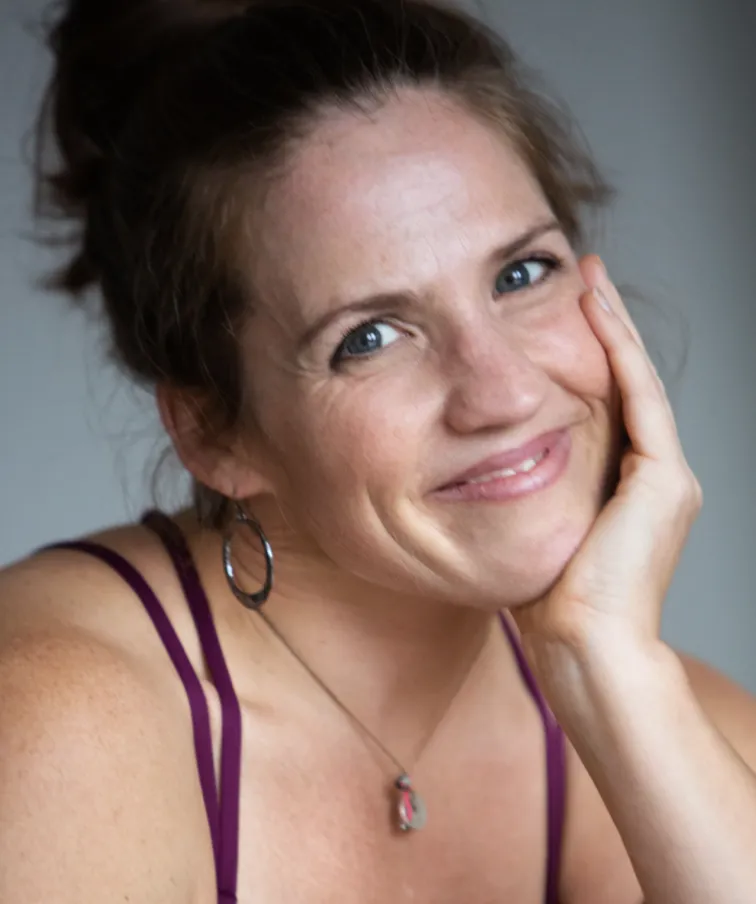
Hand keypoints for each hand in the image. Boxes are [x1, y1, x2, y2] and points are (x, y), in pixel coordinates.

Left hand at [512, 256, 701, 660]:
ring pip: (635, 381)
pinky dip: (617, 351)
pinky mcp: (665, 479)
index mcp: (622, 490)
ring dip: (610, 327)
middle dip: (600, 330)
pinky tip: (594, 310)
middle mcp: (652, 477)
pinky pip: (639, 397)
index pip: (603, 407)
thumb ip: (523, 494)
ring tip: (587, 278)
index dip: (583, 359)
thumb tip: (479, 469)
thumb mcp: (531, 532)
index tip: (555, 317)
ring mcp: (666, 477)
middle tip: (577, 278)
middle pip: (623, 385)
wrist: (585, 650)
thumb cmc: (550, 604)